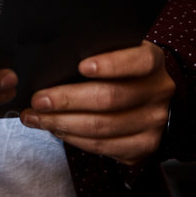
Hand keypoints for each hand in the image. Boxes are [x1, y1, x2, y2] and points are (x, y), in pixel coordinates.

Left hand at [20, 40, 173, 164]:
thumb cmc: (116, 68)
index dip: (110, 64)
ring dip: (63, 123)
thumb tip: (51, 62)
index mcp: (153, 61)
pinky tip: (56, 129)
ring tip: (36, 117)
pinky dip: (74, 139)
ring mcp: (154, 122)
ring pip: (103, 127)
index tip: (81, 67)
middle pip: (110, 98)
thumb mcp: (111, 49)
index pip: (138, 61)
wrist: (142, 93)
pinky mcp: (144, 145)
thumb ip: (92, 50)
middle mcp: (158, 92)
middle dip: (67, 100)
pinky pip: (104, 147)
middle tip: (39, 100)